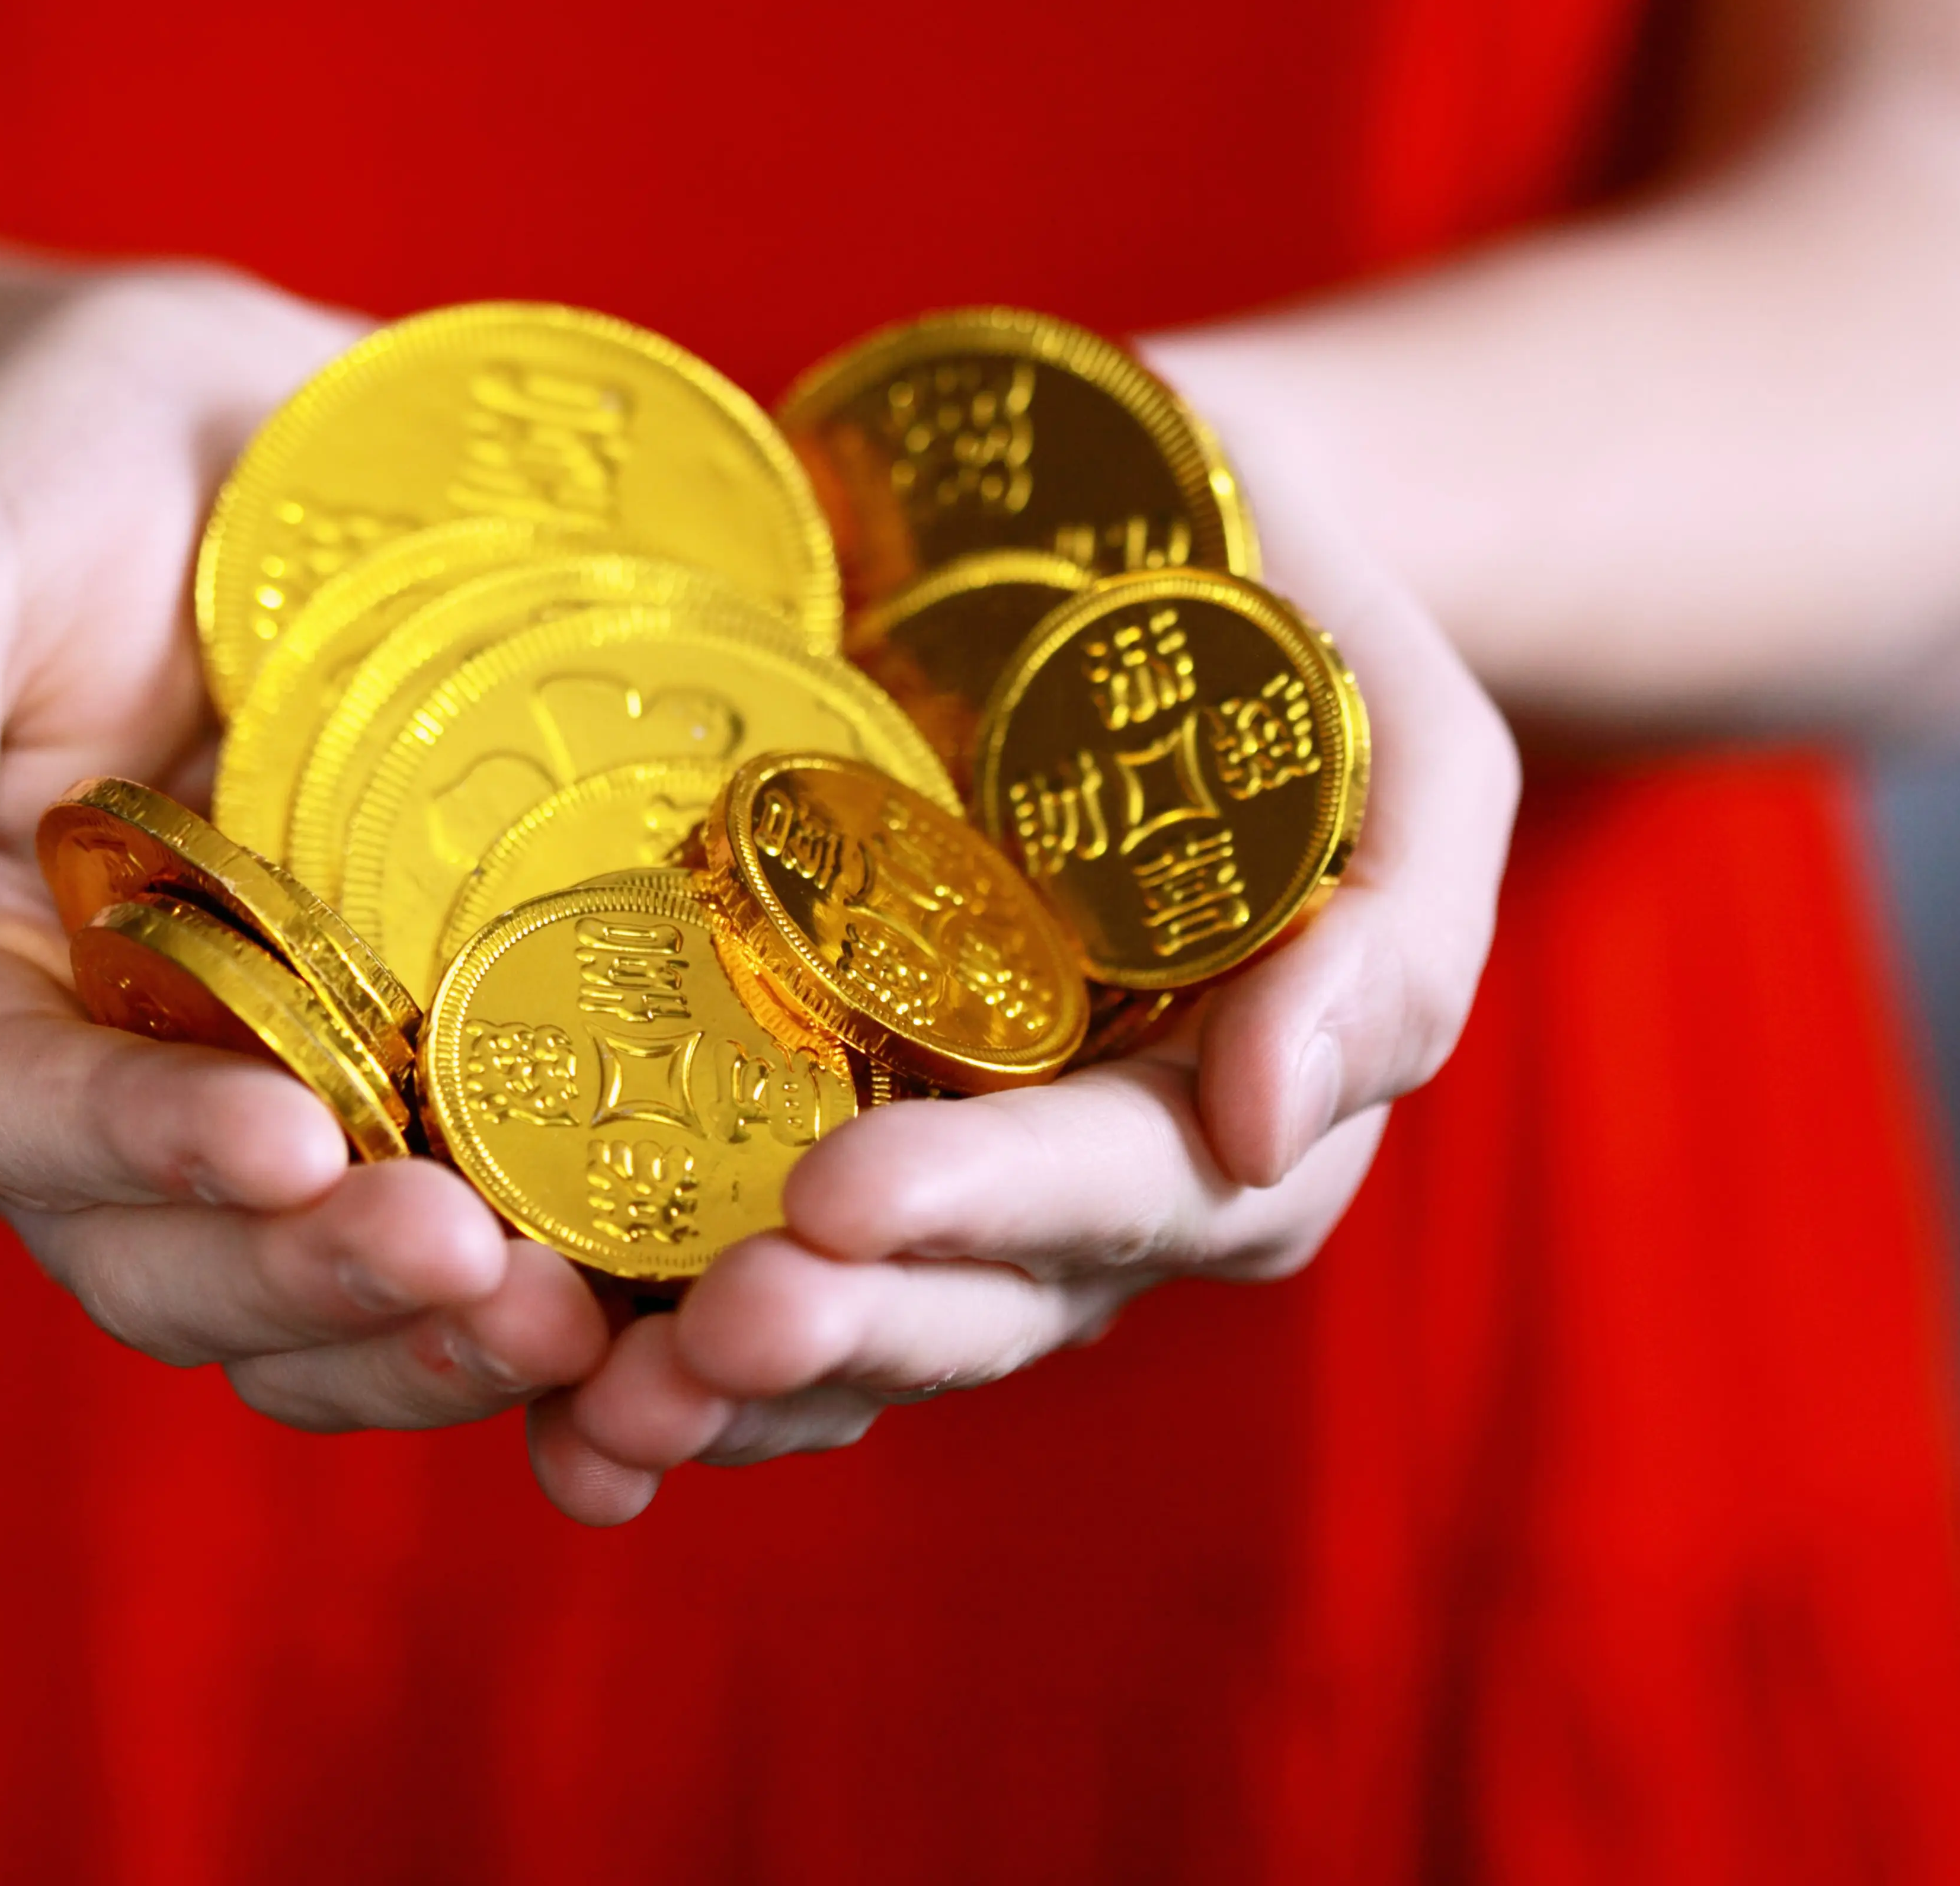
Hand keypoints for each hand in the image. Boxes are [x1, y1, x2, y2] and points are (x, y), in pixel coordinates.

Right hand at [0, 266, 610, 1429]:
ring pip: (303, 1300)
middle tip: (479, 1273)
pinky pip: (444, 1234)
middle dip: (317, 1285)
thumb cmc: (52, 479)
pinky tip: (635, 1302)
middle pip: (170, 1260)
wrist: (230, 448)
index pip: (23, 1117)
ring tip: (573, 1328)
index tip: (288, 1148)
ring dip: (427, 1341)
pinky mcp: (404, 1082)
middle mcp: (100, 1083)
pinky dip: (524, 1295)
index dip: (145, 1151)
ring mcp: (258, 1099)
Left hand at [528, 354, 1519, 1521]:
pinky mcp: (831, 1124)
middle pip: (971, 1302)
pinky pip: (756, 1266)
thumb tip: (1268, 1124)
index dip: (979, 1206)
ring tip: (600, 1412)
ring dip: (734, 1390)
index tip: (834, 1200)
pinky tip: (551, 1411)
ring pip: (859, 1326)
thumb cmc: (1299, 628)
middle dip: (840, 1332)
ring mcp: (956, 1174)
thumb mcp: (1408, 743)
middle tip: (697, 1334)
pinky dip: (658, 1348)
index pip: (1116, 1190)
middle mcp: (1092, 1187)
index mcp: (1235, 1111)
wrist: (1159, 546)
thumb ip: (1391, 941)